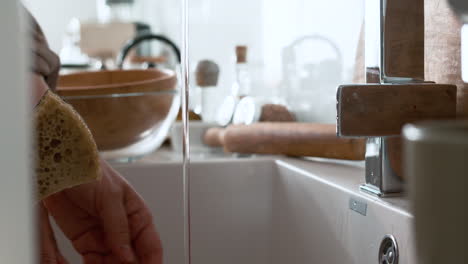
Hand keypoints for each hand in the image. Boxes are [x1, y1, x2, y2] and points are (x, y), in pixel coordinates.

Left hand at [43, 159, 162, 263]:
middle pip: (133, 258)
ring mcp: (105, 236)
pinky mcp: (86, 242)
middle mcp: (123, 228)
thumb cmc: (91, 169)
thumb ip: (119, 228)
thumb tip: (127, 255)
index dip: (152, 262)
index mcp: (137, 214)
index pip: (151, 245)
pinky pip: (94, 263)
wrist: (60, 165)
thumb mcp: (110, 196)